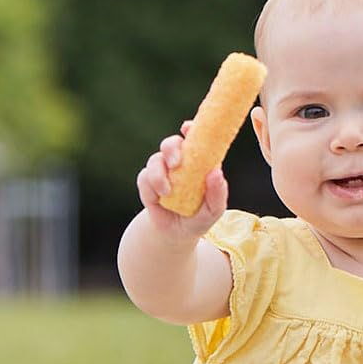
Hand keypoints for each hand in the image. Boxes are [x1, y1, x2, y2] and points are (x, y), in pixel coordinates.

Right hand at [136, 121, 227, 239]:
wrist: (176, 235)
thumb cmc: (199, 218)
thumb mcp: (213, 210)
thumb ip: (218, 194)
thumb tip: (216, 172)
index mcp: (198, 162)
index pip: (194, 139)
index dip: (191, 129)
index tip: (188, 128)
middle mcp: (179, 163)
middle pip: (171, 143)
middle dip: (171, 147)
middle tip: (176, 163)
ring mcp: (162, 171)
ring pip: (155, 159)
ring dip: (159, 173)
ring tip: (167, 191)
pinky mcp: (147, 183)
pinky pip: (145, 178)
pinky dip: (152, 187)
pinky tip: (160, 197)